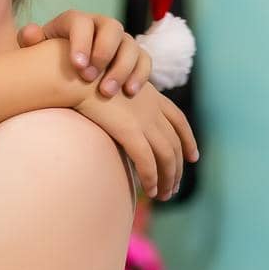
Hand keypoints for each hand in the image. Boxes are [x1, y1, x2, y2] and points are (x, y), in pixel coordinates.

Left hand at [19, 10, 152, 97]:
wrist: (66, 69)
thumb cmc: (47, 58)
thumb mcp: (35, 50)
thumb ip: (30, 41)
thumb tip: (30, 32)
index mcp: (75, 20)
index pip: (81, 22)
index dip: (81, 42)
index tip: (77, 66)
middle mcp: (101, 25)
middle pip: (112, 28)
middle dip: (103, 53)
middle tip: (89, 78)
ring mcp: (120, 39)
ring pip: (131, 45)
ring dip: (122, 68)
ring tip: (106, 92)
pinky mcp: (135, 55)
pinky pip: (145, 60)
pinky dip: (140, 75)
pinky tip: (129, 92)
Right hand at [74, 84, 196, 200]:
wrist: (75, 75)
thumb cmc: (84, 80)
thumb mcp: (111, 85)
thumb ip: (122, 102)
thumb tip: (118, 114)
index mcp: (151, 95)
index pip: (179, 120)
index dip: (189, 140)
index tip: (193, 156)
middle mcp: (153, 108)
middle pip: (174, 143)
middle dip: (178, 168)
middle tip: (174, 187)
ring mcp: (144, 120)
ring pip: (167, 156)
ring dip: (168, 179)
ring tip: (164, 195)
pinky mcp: (130, 131)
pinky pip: (147, 161)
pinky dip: (151, 178)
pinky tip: (149, 192)